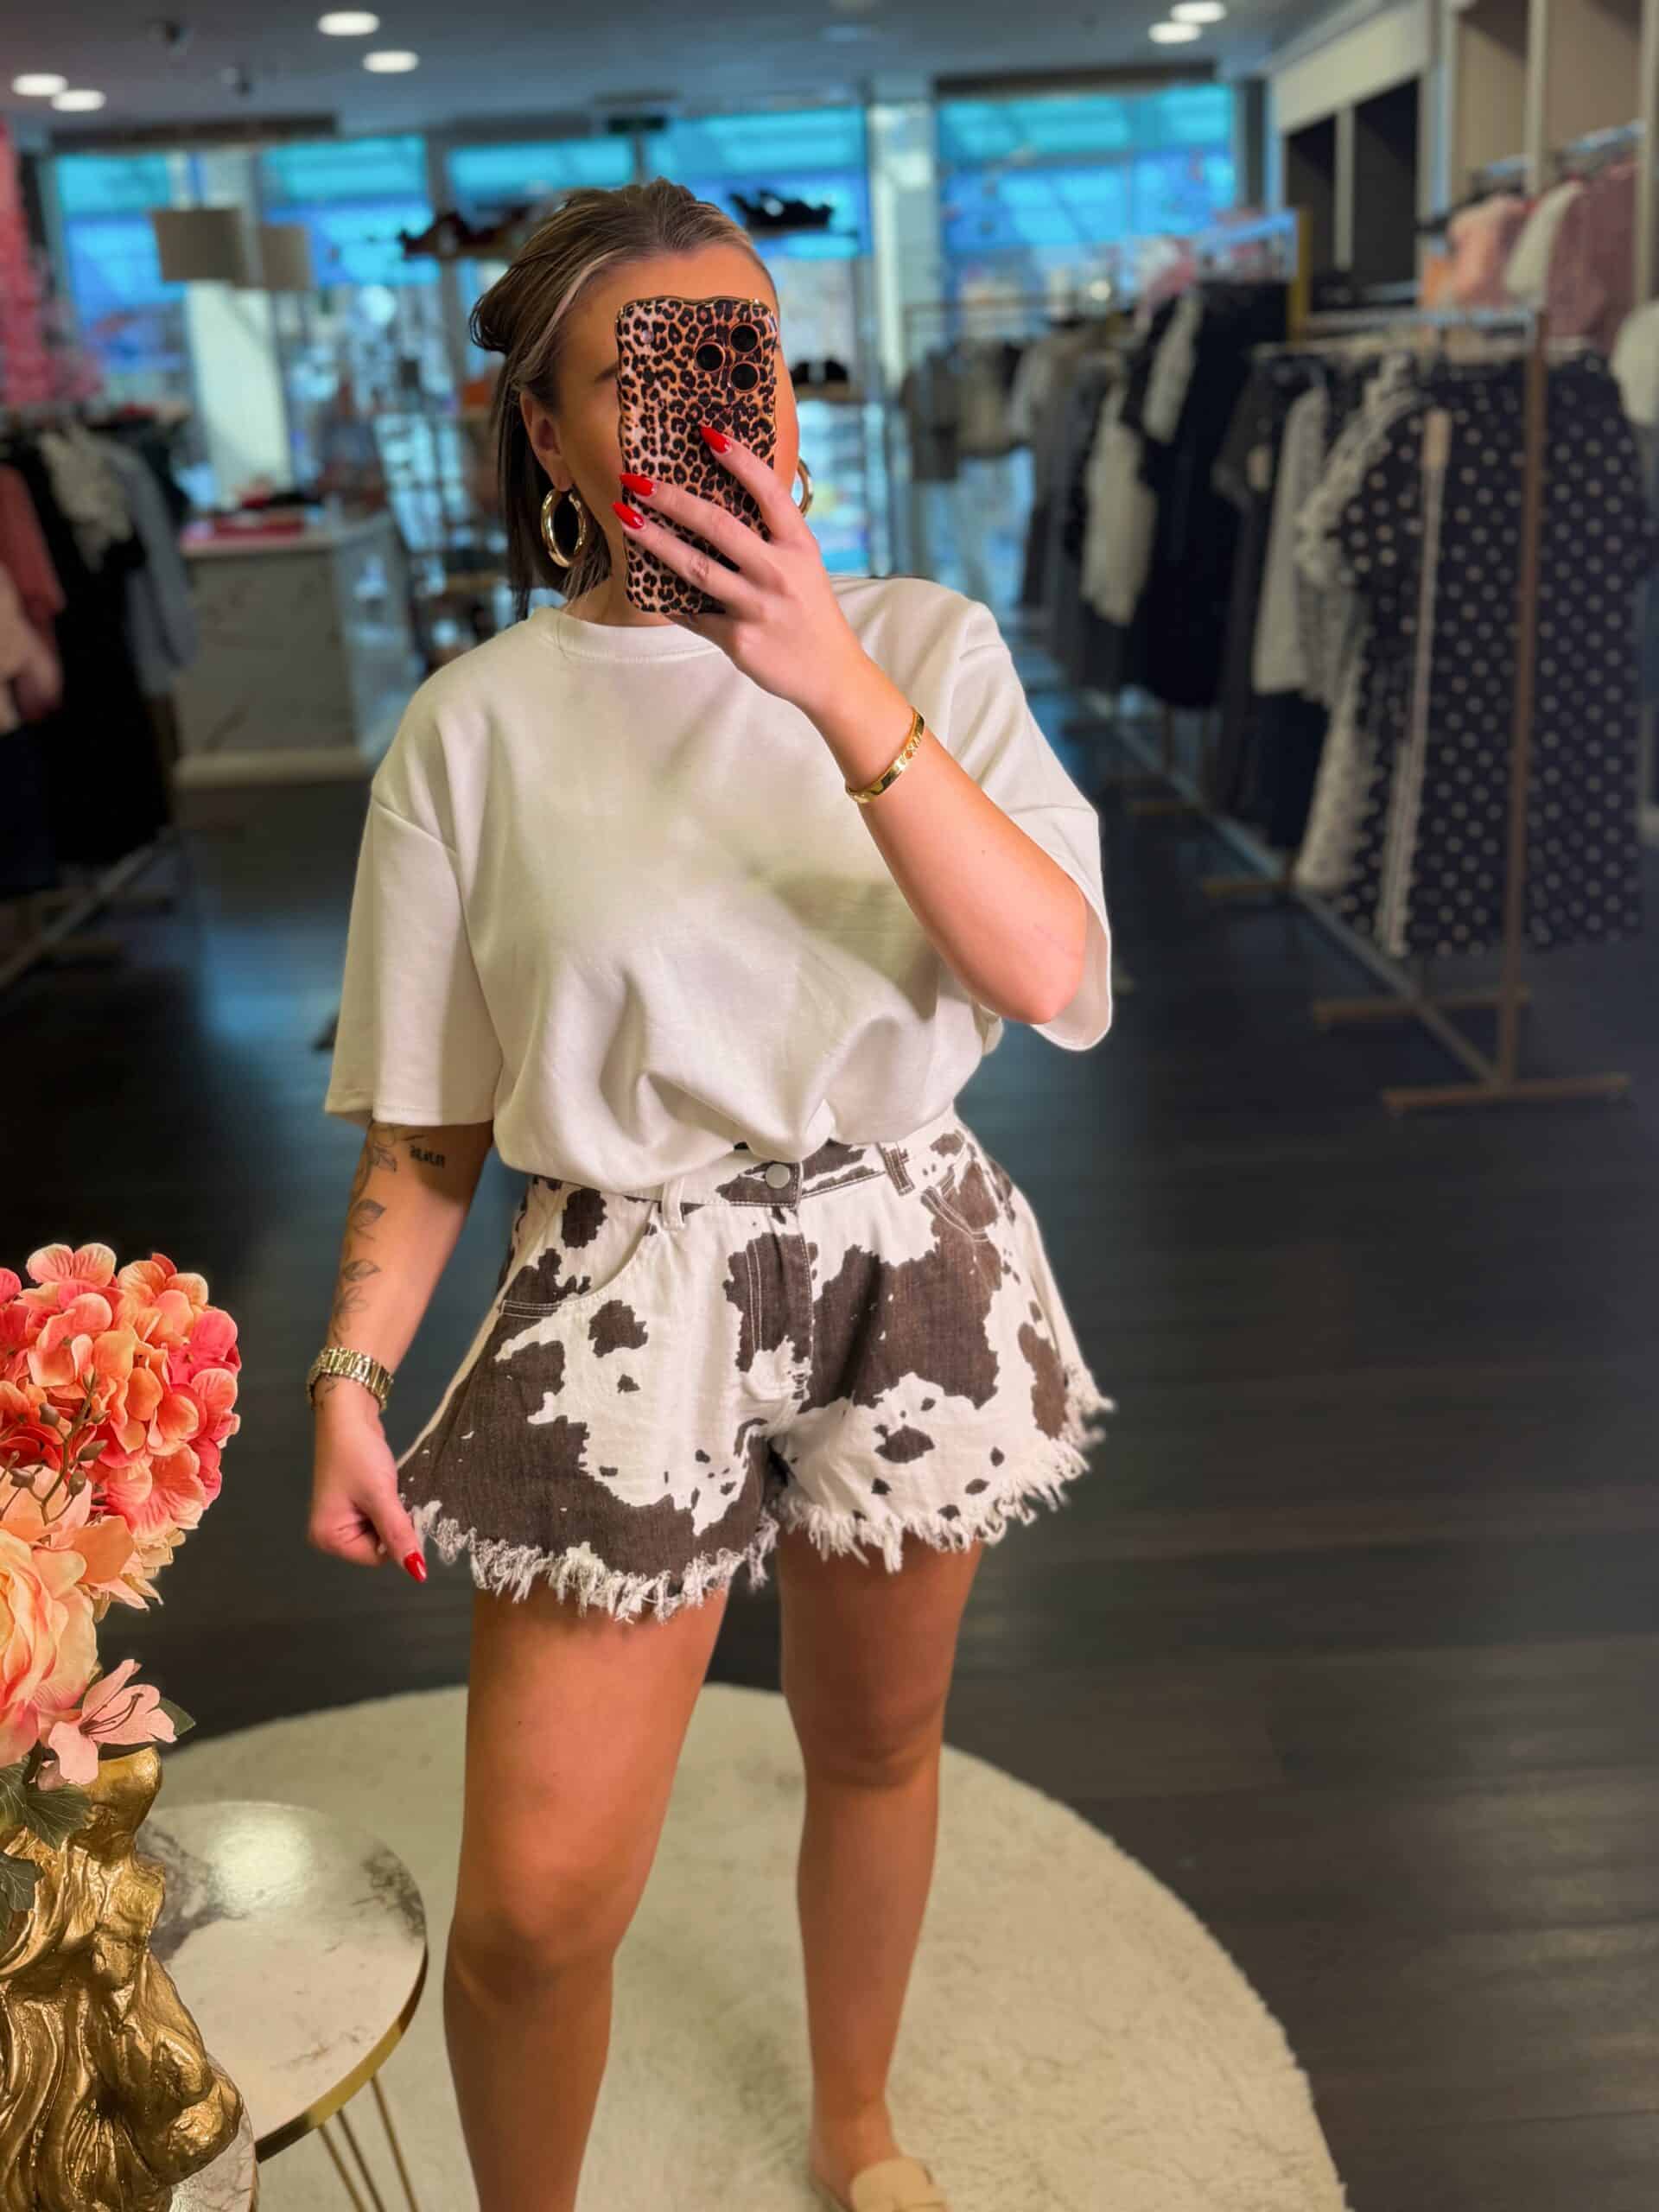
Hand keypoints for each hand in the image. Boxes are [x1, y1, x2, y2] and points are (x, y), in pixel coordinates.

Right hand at [308, 1392, 426, 1580]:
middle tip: (392, 1494)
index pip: (376, 1557)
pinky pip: (378, 1515)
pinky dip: (388, 1504)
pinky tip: (387, 1486)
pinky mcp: (352, 1503)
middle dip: (393, 1524)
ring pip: (382, 1530)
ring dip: (393, 1513)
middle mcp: (330, 1534)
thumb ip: (398, 1534)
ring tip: (389, 1488)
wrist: (348, 1413)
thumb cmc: (358, 1455)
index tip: (401, 1509)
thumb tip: (417, 1573)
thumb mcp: (380, 1496)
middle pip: (378, 1546)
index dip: (396, 1538)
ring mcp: (340, 1518)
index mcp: (328, 1539)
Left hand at [613, 428, 866, 718]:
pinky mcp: (738, 639)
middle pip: (718, 526)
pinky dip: (668, 598)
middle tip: (638, 481)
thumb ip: (773, 537)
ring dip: (655, 541)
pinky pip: (693, 613)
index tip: (707, 434)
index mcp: (798, 546)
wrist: (830, 674)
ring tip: (626, 519)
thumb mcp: (805, 565)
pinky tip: (644, 582)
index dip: (739, 460)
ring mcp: (756, 607)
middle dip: (673, 499)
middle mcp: (778, 572)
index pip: (768, 492)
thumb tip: (722, 505)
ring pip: (695, 567)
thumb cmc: (812, 612)